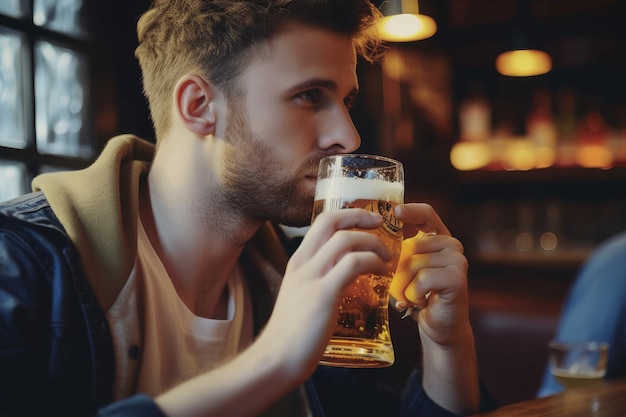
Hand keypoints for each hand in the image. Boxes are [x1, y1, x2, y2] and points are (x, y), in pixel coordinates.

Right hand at [257, 208, 390, 381]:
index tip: (367, 221)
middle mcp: (303, 263)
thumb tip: (343, 277)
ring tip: (386, 256)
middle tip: (380, 223)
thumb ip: (318, 282)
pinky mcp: (324, 294)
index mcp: (297, 262)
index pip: (321, 223)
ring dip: (373, 243)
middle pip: (330, 221)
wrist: (276, 358)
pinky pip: (353, 264)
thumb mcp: (300, 296)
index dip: (347, 215)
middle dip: (360, 216)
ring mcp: (312, 277)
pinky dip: (373, 262)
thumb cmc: (292, 334)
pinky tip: (381, 271)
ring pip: (346, 240)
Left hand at [389, 203, 478, 414]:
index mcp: (438, 238)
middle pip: (411, 245)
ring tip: (412, 298)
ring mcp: (457, 260)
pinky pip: (422, 279)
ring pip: (414, 264)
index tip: (394, 211)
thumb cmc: (416, 297)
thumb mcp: (402, 270)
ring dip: (404, 286)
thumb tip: (368, 238)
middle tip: (401, 289)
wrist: (439, 329)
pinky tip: (420, 303)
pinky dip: (413, 295)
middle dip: (397, 270)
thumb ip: (395, 252)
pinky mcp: (458, 278)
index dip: (410, 211)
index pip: (426, 214)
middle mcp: (451, 245)